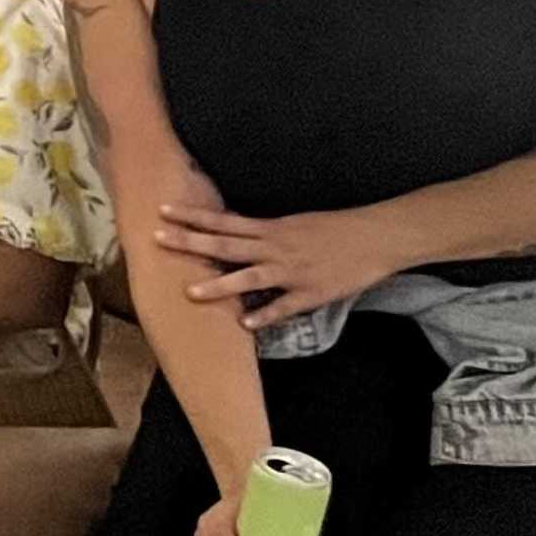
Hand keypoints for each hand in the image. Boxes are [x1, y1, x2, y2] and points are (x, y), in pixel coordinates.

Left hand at [159, 204, 401, 327]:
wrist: (378, 237)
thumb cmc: (336, 227)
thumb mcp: (295, 222)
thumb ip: (265, 232)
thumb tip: (235, 234)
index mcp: (272, 228)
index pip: (224, 220)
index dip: (193, 216)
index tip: (163, 210)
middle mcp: (276, 247)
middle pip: (226, 244)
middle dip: (191, 242)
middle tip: (157, 239)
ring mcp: (292, 271)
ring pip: (250, 277)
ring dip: (220, 285)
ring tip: (191, 292)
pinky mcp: (312, 293)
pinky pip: (284, 307)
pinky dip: (266, 315)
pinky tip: (246, 325)